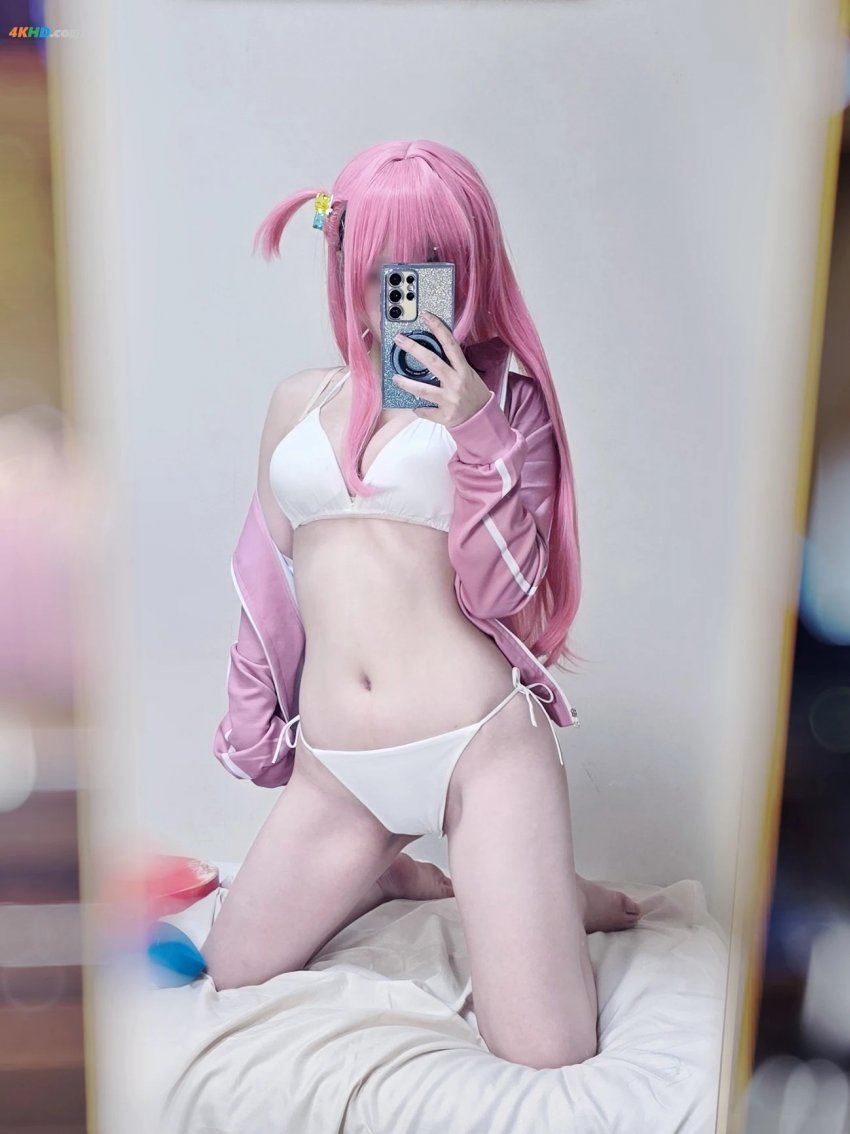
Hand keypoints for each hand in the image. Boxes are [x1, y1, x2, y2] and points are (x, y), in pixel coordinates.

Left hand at [392, 312, 490, 427]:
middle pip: (432, 362)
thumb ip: (453, 366)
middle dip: (414, 349)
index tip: (427, 316)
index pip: (451, 345)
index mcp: (464, 370)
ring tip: (395, 378)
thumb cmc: (474, 394)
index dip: (439, 329)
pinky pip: (425, 410)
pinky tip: (414, 405)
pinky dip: (418, 408)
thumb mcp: (469, 375)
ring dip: (406, 383)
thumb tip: (433, 352)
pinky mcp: (444, 415)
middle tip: (399, 340)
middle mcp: (456, 383)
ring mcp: (449, 400)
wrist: (482, 420)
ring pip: (423, 389)